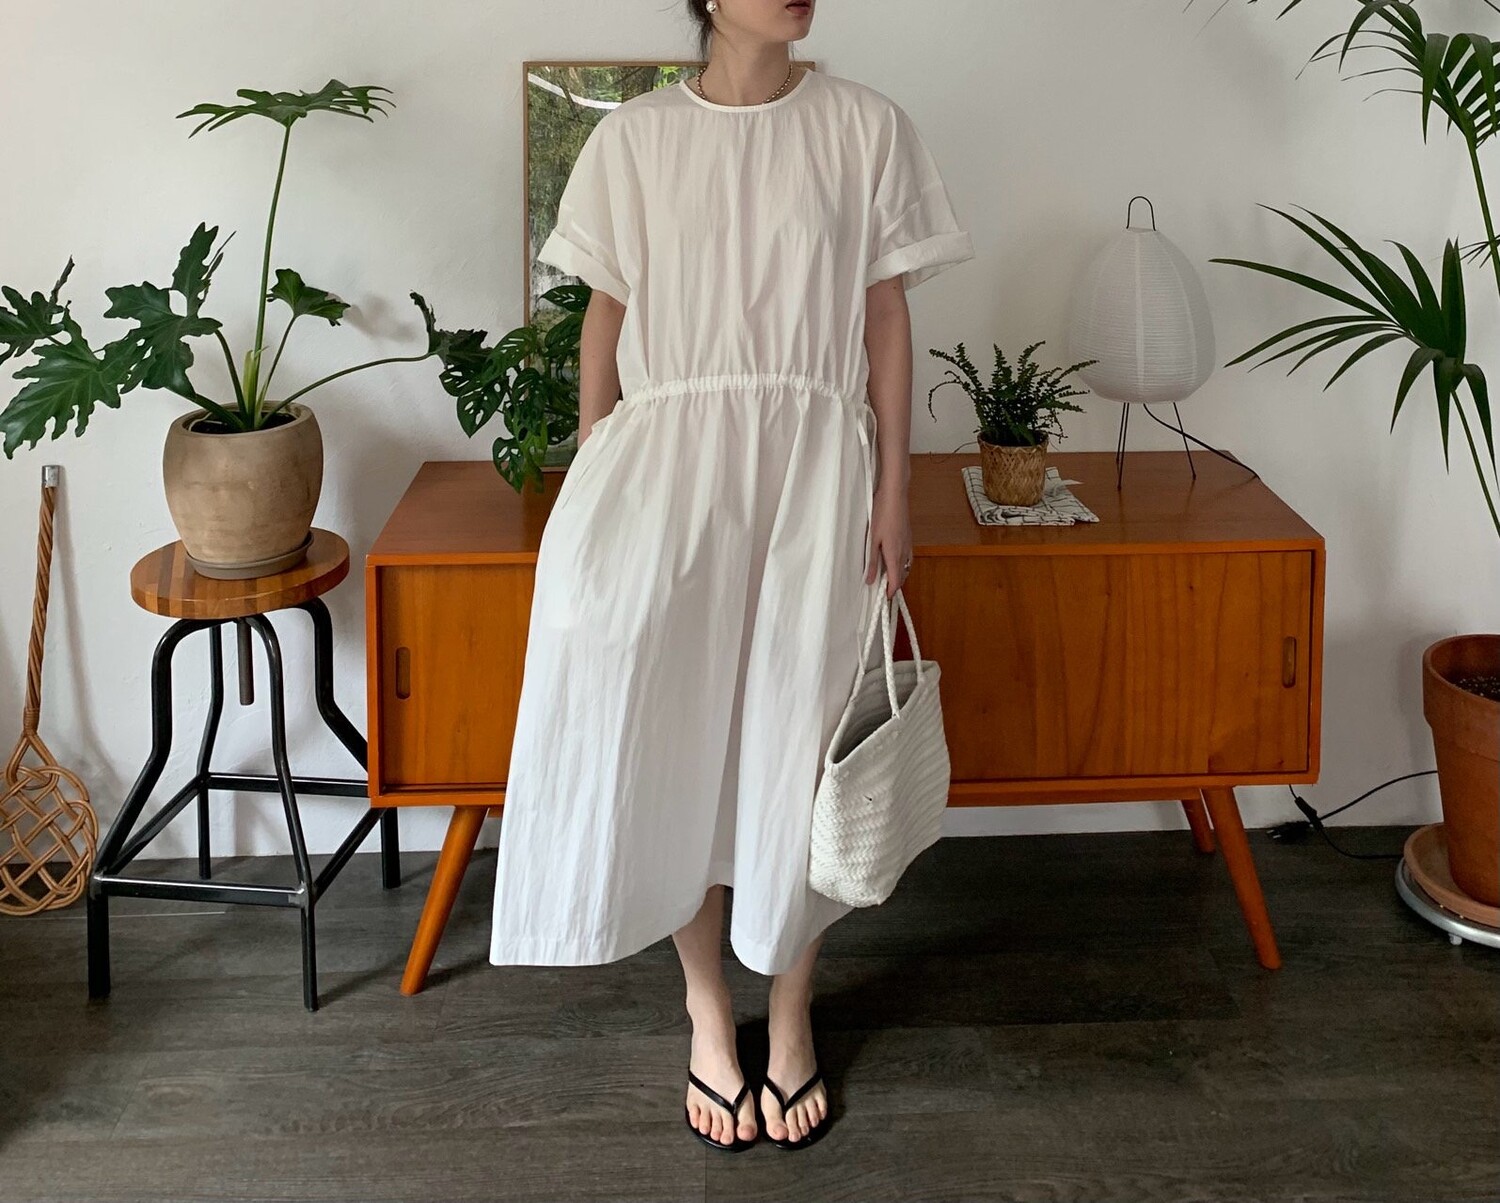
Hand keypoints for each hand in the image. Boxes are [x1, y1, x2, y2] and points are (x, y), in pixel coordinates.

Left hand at [864, 483, 912, 597]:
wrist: (895, 495)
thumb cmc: (881, 514)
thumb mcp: (872, 540)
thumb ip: (872, 561)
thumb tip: (870, 580)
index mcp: (895, 554)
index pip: (896, 580)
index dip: (891, 591)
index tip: (885, 598)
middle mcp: (904, 551)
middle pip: (902, 575)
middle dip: (895, 585)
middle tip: (884, 590)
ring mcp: (908, 543)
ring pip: (906, 566)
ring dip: (899, 575)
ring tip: (888, 578)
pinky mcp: (909, 537)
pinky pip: (908, 557)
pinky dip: (903, 564)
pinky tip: (895, 560)